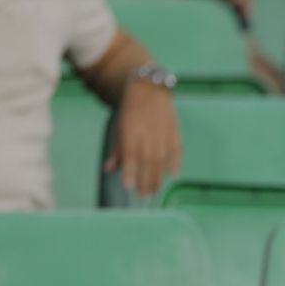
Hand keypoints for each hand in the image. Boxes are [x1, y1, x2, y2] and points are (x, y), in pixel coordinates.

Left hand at [104, 81, 179, 196]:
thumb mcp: (119, 129)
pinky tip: (173, 174)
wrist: (148, 90)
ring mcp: (162, 134)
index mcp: (131, 134)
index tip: (129, 187)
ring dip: (158, 178)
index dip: (130, 172)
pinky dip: (175, 163)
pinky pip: (175, 151)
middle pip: (147, 163)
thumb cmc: (131, 112)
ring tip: (154, 191)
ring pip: (161, 160)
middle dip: (145, 181)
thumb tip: (108, 170)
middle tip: (143, 195)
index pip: (130, 157)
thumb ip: (116, 151)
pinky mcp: (173, 132)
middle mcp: (147, 136)